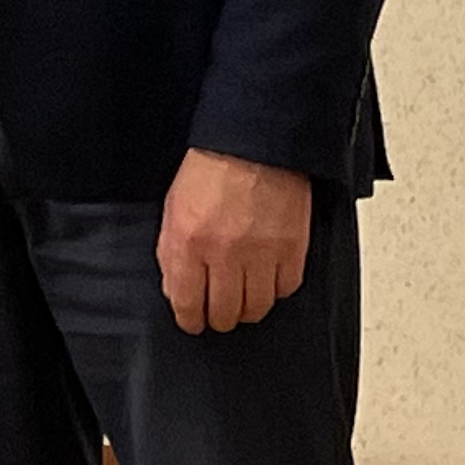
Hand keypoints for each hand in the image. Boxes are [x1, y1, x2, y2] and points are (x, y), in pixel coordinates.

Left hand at [157, 148, 311, 334]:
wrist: (255, 142)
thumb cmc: (212, 168)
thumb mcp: (174, 208)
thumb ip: (171, 253)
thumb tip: (176, 291)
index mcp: (189, 242)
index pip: (187, 304)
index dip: (190, 320)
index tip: (193, 322)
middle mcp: (225, 254)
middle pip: (224, 314)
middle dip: (218, 317)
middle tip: (218, 310)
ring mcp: (262, 254)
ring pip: (256, 308)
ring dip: (247, 307)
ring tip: (243, 296)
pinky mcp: (293, 249)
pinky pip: (286, 289)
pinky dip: (276, 289)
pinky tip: (267, 277)